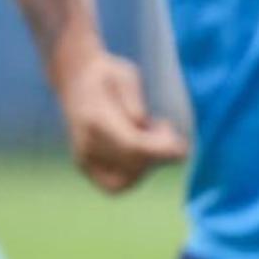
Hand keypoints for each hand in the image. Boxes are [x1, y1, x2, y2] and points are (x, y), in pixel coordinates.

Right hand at [58, 49, 189, 194]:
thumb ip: (134, 100)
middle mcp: (86, 143)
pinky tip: (143, 152)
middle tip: (165, 132)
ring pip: (122, 183)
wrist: (75, 77)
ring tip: (151, 139)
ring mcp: (83, 157)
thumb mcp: (125, 76)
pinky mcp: (85, 165)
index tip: (182, 147)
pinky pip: (113, 184)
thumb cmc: (107, 74)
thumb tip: (142, 124)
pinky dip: (134, 175)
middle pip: (130, 167)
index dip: (161, 151)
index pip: (132, 146)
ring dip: (147, 169)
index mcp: (96, 119)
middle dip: (158, 158)